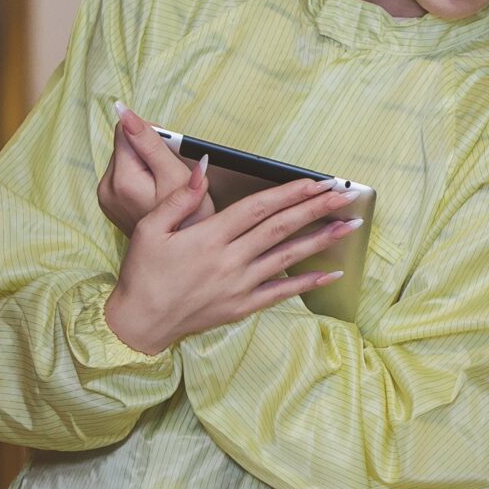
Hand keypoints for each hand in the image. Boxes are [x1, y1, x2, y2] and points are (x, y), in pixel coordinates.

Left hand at [96, 107, 210, 235]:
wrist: (183, 260)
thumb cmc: (189, 220)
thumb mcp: (176, 176)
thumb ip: (149, 142)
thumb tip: (123, 112)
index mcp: (120, 179)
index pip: (125, 130)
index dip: (153, 136)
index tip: (169, 156)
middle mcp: (106, 188)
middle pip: (125, 145)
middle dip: (150, 153)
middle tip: (170, 176)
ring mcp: (107, 198)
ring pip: (127, 160)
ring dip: (147, 166)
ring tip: (165, 188)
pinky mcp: (112, 204)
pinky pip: (126, 177)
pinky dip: (143, 179)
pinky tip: (157, 195)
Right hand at [102, 169, 360, 354]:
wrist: (139, 322)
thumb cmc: (143, 272)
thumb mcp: (150, 228)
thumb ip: (180, 197)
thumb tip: (204, 167)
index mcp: (209, 236)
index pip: (259, 207)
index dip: (290, 192)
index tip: (315, 181)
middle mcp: (230, 259)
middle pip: (281, 227)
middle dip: (316, 208)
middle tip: (344, 194)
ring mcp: (239, 285)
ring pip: (288, 258)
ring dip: (321, 239)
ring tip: (350, 225)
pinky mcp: (242, 306)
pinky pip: (282, 293)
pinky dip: (308, 283)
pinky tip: (331, 273)